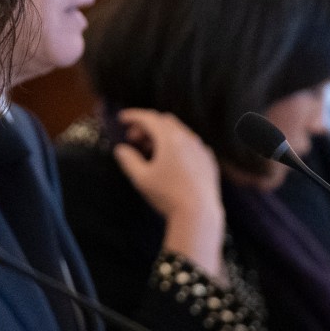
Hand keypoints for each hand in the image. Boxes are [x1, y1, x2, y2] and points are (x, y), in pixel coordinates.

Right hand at [113, 108, 225, 279]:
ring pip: (179, 132)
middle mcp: (188, 138)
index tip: (122, 119)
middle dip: (146, 126)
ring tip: (150, 151)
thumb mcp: (141, 178)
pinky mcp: (209, 160)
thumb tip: (121, 149)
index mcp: (170, 138)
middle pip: (164, 122)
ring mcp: (201, 148)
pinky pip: (191, 144)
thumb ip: (128, 160)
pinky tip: (171, 160)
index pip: (148, 118)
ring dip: (162, 135)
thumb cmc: (167, 195)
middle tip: (133, 139)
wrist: (199, 214)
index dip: (133, 116)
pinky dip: (177, 145)